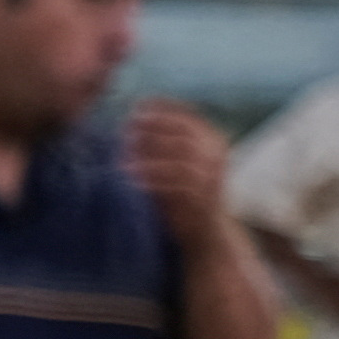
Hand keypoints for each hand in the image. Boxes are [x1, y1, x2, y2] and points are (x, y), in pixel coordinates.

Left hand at [120, 99, 232, 232]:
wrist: (207, 232)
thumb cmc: (183, 192)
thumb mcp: (177, 161)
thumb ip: (161, 142)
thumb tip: (129, 119)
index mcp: (212, 140)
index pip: (188, 116)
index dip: (162, 108)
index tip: (135, 106)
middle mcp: (216, 155)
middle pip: (182, 135)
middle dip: (151, 130)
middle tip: (124, 132)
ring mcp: (212, 177)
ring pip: (180, 159)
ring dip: (148, 158)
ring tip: (122, 159)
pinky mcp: (204, 199)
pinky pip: (177, 186)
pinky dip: (152, 182)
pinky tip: (131, 183)